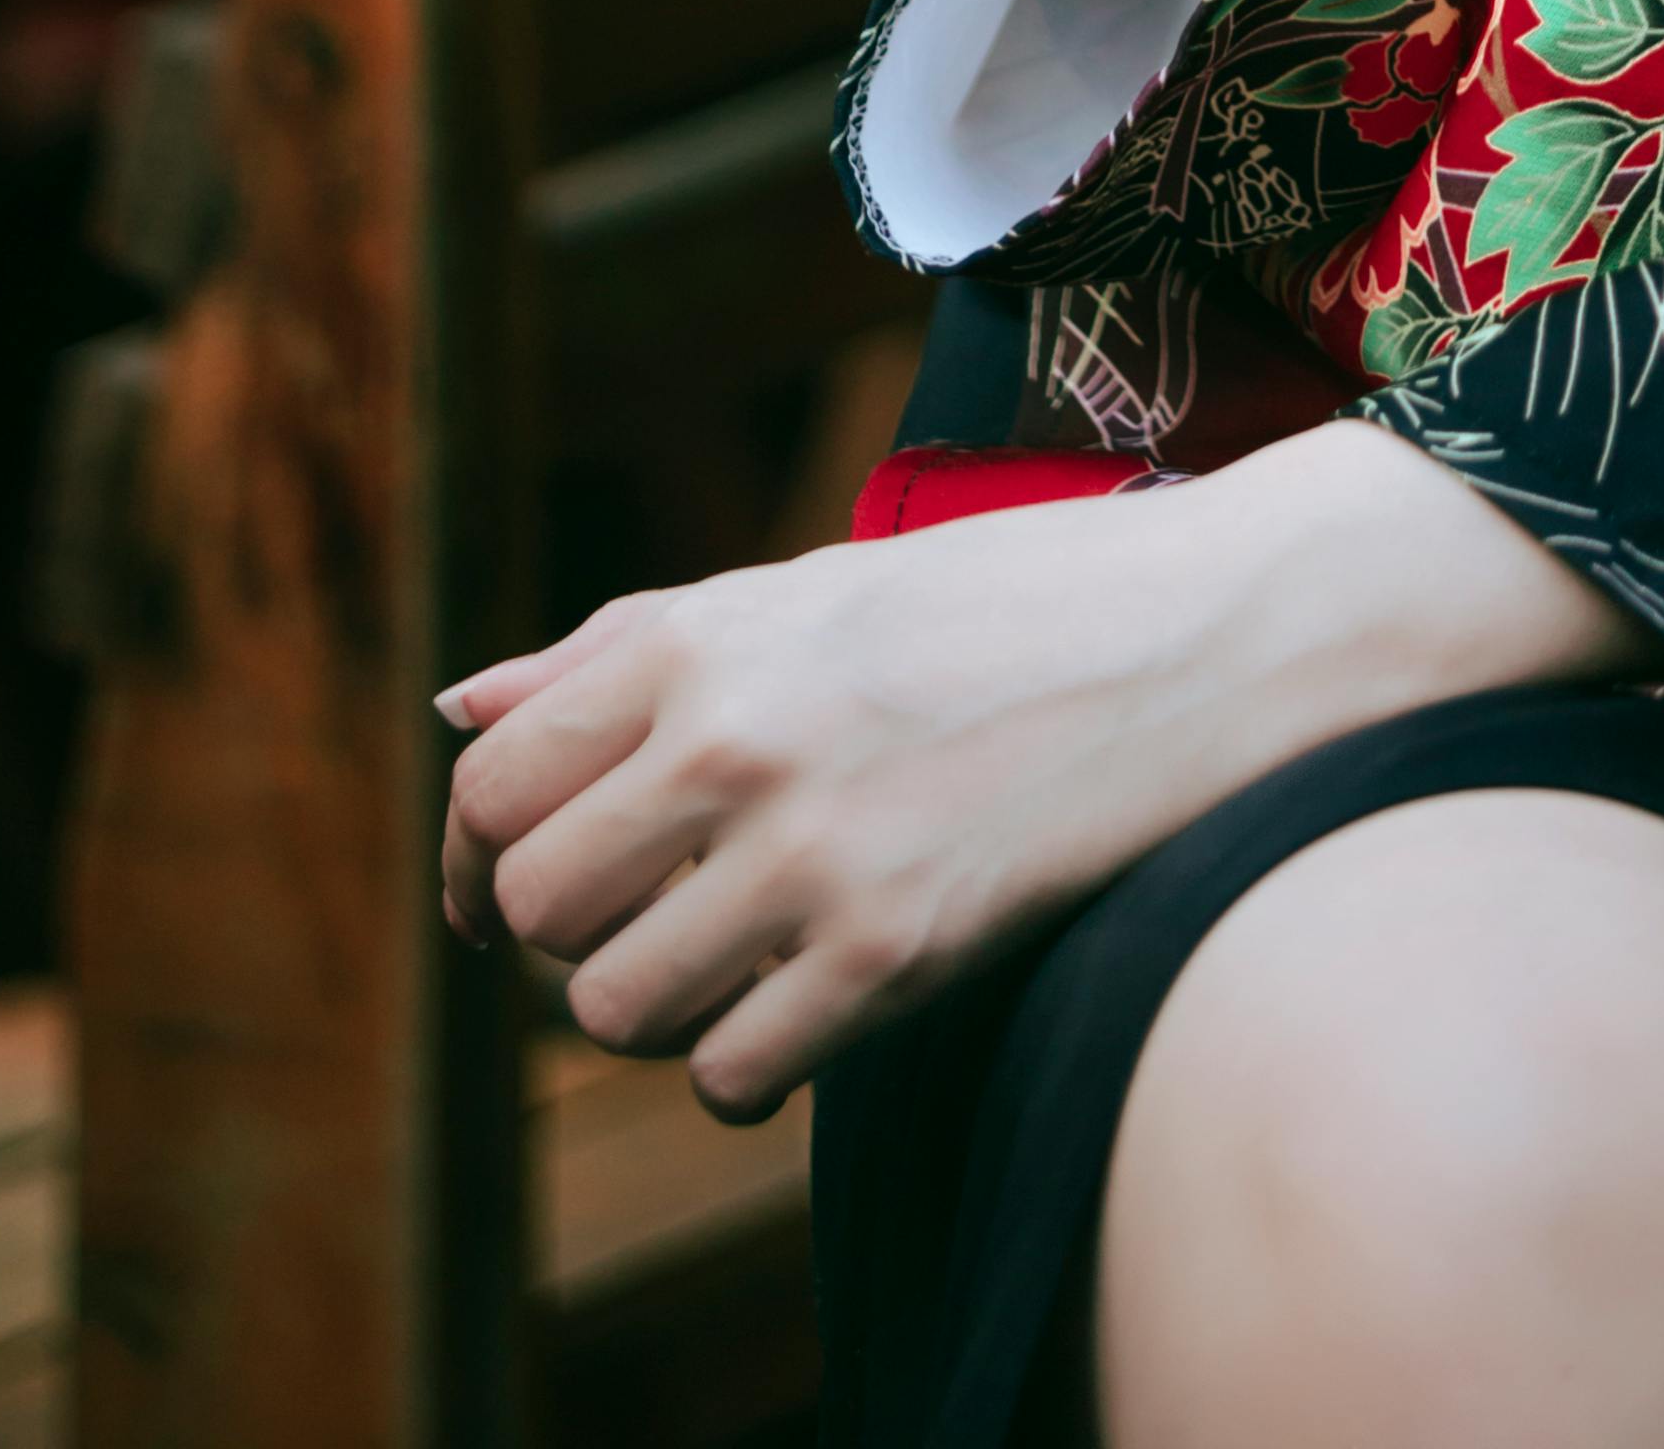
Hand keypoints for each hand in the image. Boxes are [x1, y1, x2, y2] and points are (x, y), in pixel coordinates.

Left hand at [437, 422, 1636, 1115]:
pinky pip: (730, 1077)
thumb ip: (622, 651)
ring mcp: (811, 851)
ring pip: (611, 1009)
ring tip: (728, 972)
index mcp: (701, 640)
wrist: (1207, 631)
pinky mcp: (894, 951)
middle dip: (565, 941)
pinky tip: (805, 1011)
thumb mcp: (804, 586)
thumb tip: (457, 712)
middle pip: (531, 908)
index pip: (491, 788)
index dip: (471, 862)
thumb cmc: (1001, 601)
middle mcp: (733, 742)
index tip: (497, 904)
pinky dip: (747, 1072)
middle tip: (641, 931)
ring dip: (653, 1013)